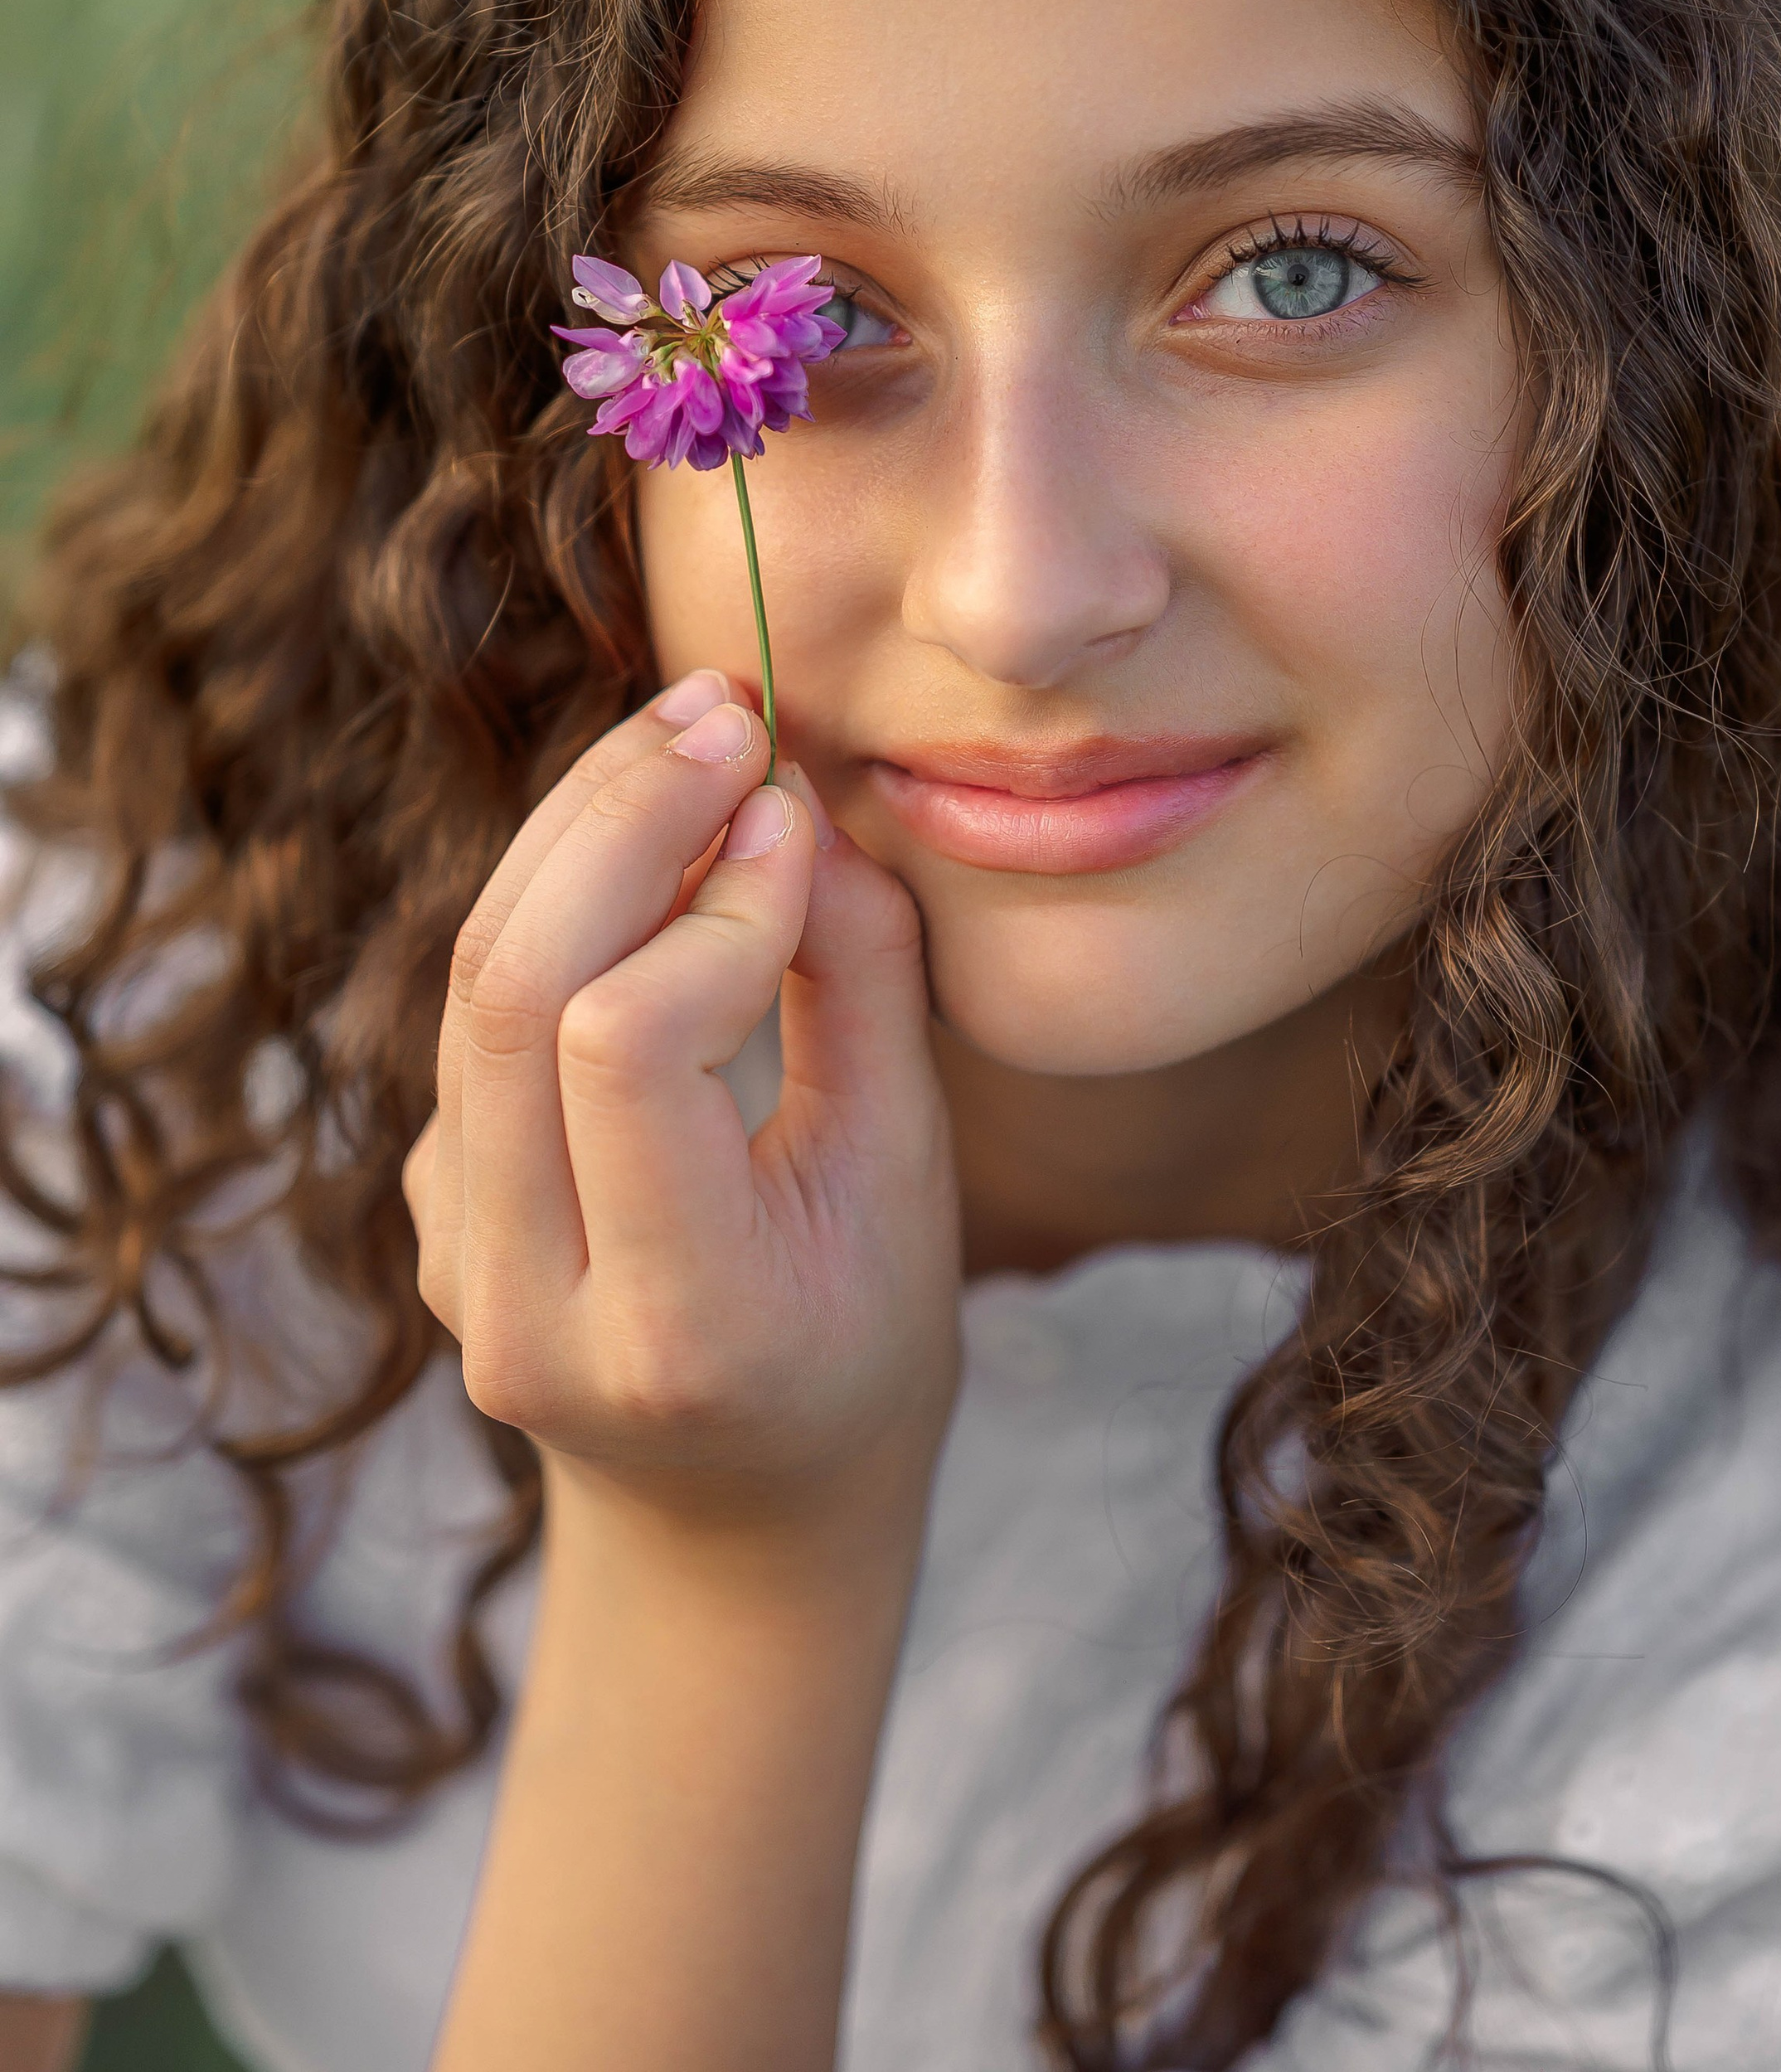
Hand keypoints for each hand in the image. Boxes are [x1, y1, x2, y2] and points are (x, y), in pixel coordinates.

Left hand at [402, 675, 960, 1548]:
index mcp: (672, 1324)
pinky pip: (475, 1013)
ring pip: (472, 985)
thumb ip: (858, 988)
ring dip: (577, 829)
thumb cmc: (862, 1341)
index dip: (711, 905)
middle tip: (725, 711)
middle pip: (512, 993)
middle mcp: (525, 1306)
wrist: (732, 1516)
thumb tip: (787, 807)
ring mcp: (452, 1262)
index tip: (798, 819)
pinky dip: (559, 893)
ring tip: (689, 731)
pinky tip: (649, 829)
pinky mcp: (429, 1204)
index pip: (623, 1048)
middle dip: (617, 818)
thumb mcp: (903, 1176)